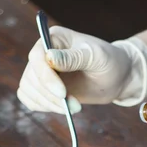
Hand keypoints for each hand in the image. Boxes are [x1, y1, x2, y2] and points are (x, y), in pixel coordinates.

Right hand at [17, 26, 146, 113]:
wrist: (117, 77)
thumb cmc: (109, 61)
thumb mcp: (96, 57)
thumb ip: (73, 57)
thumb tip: (49, 57)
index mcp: (54, 38)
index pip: (37, 57)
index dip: (46, 77)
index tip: (62, 93)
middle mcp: (43, 54)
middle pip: (31, 77)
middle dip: (50, 96)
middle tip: (74, 106)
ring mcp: (42, 71)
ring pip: (28, 89)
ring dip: (49, 104)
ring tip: (74, 107)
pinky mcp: (44, 88)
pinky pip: (31, 99)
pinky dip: (44, 107)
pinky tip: (64, 108)